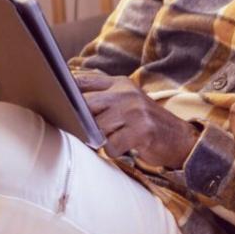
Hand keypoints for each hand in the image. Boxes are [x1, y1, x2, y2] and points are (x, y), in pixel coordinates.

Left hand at [75, 71, 198, 167]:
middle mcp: (127, 93)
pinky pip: (111, 146)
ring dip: (100, 139)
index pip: (83, 81)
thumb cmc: (145, 121)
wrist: (179, 138)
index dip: (66, 92)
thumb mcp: (126, 101)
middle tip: (84, 130)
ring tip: (114, 138)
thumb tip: (65, 102)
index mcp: (120, 83)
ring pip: (97, 128)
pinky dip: (114, 151)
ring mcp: (135, 111)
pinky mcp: (141, 130)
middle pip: (85, 105)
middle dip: (81, 121)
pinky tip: (125, 147)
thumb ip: (102, 97)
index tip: (54, 102)